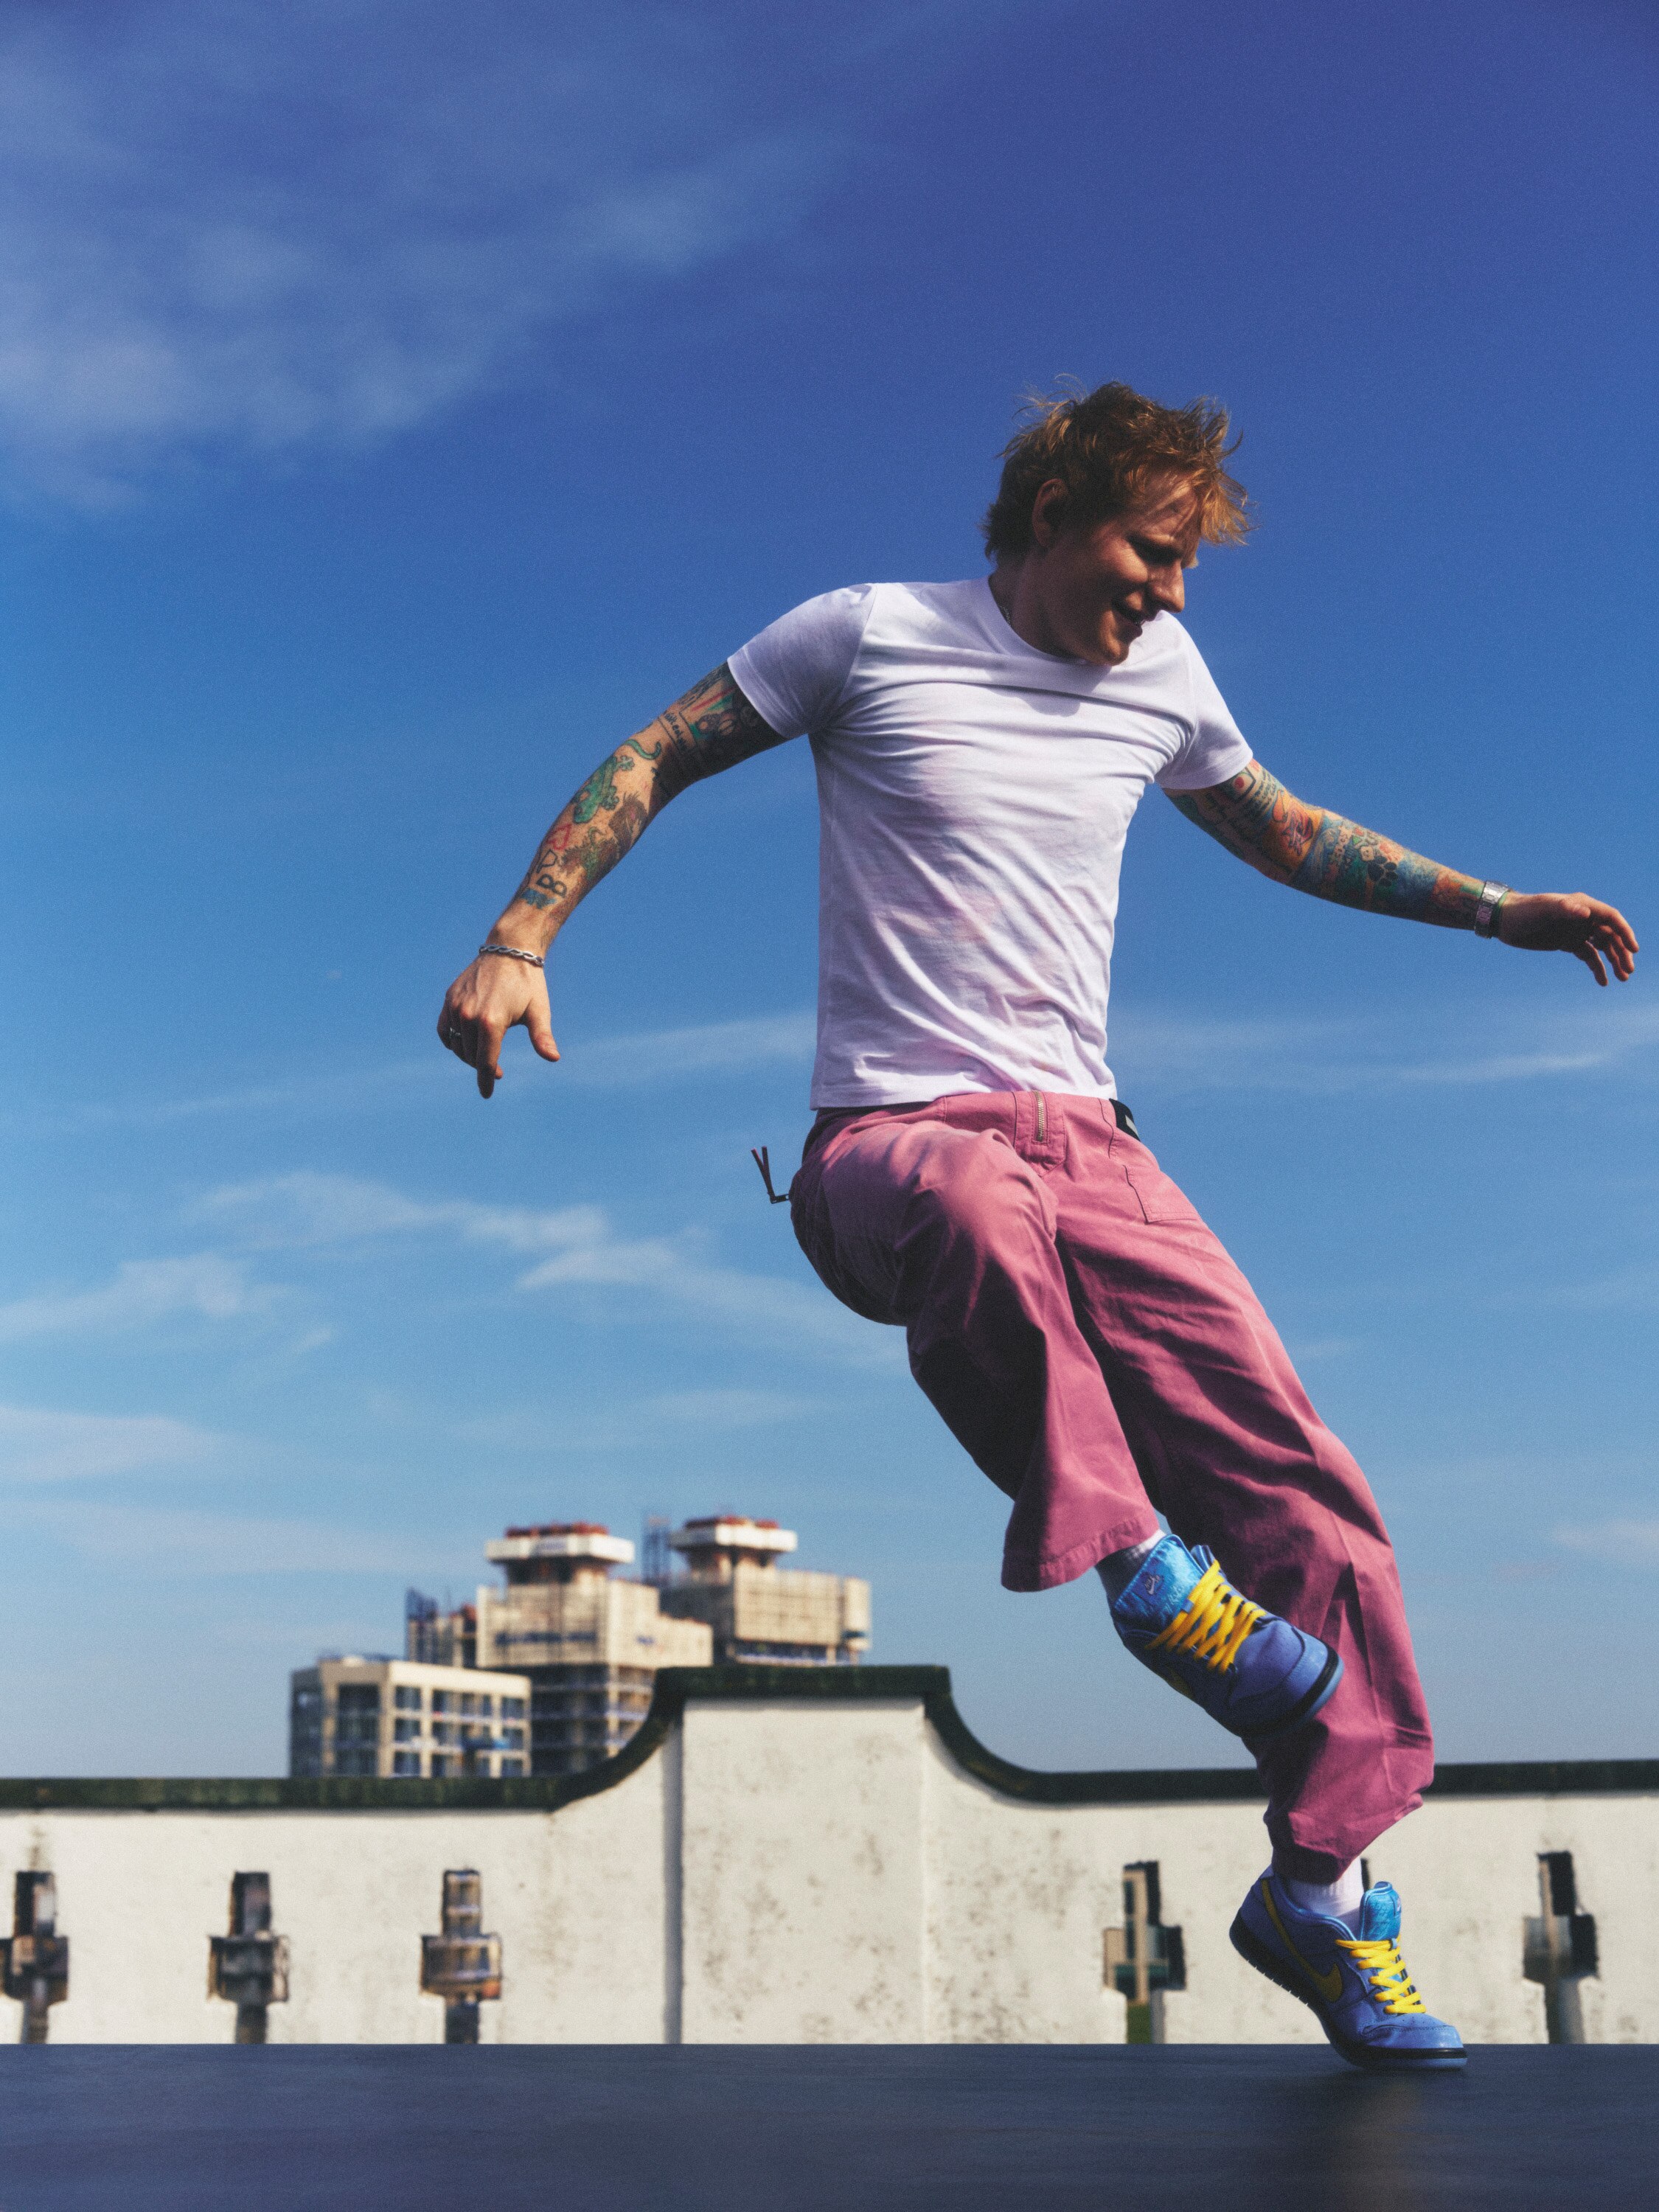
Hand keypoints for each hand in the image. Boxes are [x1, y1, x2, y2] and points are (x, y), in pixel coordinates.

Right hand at [437, 952, 559, 1098]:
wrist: (509, 948)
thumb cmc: (528, 982)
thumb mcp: (538, 1011)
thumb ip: (542, 1037)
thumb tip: (553, 1058)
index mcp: (491, 1022)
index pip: (486, 1062)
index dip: (487, 1081)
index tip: (487, 1094)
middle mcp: (468, 1015)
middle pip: (471, 1056)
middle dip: (483, 1068)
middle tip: (498, 1072)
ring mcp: (456, 1006)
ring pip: (456, 1044)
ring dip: (468, 1055)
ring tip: (484, 1056)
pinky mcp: (450, 998)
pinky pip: (444, 1029)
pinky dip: (451, 1041)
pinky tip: (463, 1045)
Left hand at [1497, 892, 1638, 985]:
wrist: (1504, 920)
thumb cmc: (1524, 911)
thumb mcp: (1543, 909)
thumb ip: (1564, 908)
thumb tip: (1585, 913)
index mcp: (1582, 906)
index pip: (1611, 919)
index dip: (1625, 933)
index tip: (1633, 949)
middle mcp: (1583, 918)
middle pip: (1610, 935)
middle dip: (1622, 952)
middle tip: (1628, 971)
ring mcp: (1576, 931)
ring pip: (1602, 947)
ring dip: (1614, 961)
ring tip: (1622, 978)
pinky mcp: (1567, 943)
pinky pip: (1588, 956)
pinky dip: (1597, 968)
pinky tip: (1603, 982)